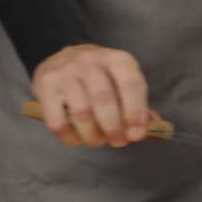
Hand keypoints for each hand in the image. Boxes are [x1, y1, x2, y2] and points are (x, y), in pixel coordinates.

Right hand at [31, 44, 148, 146]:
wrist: (63, 60)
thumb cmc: (102, 78)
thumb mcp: (123, 84)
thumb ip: (139, 107)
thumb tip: (156, 128)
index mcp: (118, 60)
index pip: (131, 84)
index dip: (135, 112)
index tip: (136, 135)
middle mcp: (91, 61)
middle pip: (104, 100)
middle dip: (114, 128)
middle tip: (118, 142)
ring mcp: (66, 71)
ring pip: (82, 112)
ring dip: (93, 135)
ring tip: (98, 141)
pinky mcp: (45, 85)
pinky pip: (58, 121)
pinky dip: (71, 137)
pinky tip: (78, 138)